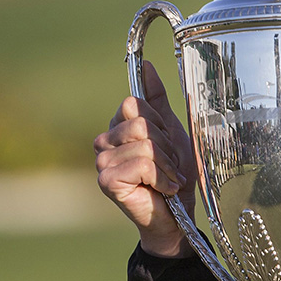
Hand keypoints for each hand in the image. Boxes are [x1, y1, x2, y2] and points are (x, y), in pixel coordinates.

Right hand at [94, 60, 195, 257]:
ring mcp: (102, 161)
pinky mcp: (106, 181)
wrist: (178, 215)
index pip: (136, 103)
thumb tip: (145, 65)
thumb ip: (157, 101)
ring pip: (145, 144)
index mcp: (117, 127)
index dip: (160, 125)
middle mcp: (103, 141)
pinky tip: (162, 189)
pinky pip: (142, 163)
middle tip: (169, 165)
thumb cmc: (175, 175)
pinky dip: (162, 177)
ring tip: (167, 178)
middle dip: (166, 146)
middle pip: (141, 123)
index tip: (167, 145)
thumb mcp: (172, 132)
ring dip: (167, 164)